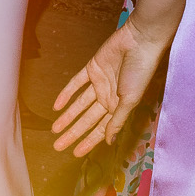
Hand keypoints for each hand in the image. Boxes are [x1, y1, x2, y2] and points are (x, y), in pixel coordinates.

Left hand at [51, 21, 167, 155]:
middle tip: (58, 146)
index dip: (88, 141)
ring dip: (67, 117)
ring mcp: (98, 83)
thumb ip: (117, 120)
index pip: (100, 128)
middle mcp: (107, 97)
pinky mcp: (91, 68)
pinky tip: (57, 106)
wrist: (138, 42)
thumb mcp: (130, 100)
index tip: (75, 153)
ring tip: (54, 130)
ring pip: (79, 104)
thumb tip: (109, 141)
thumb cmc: (140, 72)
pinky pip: (75, 84)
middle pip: (86, 119)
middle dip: (73, 133)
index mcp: (118, 107)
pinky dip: (66, 93)